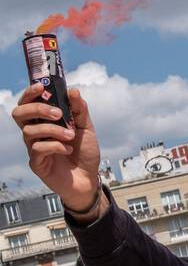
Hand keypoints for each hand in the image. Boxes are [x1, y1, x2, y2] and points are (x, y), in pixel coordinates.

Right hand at [11, 85, 102, 219]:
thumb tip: (73, 91)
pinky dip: (55, 146)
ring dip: (53, 130)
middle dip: (37, 109)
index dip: (30, 93)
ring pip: (29, 131)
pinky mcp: (36, 163)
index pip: (28, 103)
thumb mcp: (86, 128)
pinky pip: (38, 149)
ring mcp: (33, 148)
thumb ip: (80, 110)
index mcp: (44, 122)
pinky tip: (68, 149)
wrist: (89, 178)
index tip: (41, 86)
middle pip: (19, 114)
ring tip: (70, 136)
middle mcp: (35, 133)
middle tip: (58, 114)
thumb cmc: (85, 152)